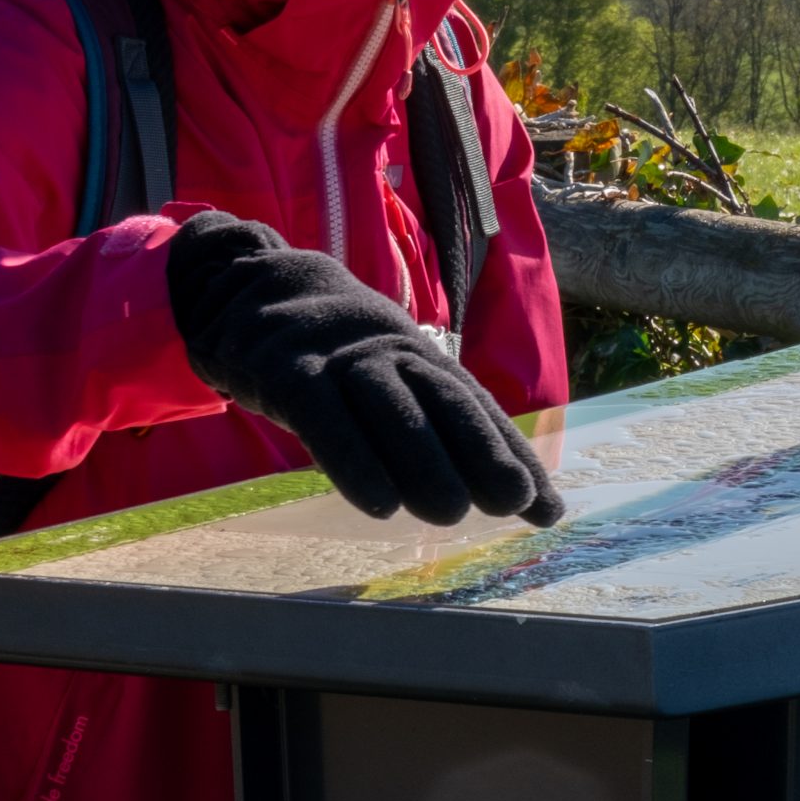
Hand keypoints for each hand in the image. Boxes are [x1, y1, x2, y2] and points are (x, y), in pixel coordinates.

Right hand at [166, 211, 562, 527]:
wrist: (251, 287)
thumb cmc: (335, 356)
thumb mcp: (389, 381)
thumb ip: (433, 431)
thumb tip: (501, 493)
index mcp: (421, 356)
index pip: (475, 406)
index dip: (512, 455)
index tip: (547, 509)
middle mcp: (390, 351)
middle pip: (443, 398)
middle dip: (482, 449)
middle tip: (513, 502)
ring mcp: (339, 357)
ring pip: (389, 404)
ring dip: (423, 458)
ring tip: (449, 514)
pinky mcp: (287, 369)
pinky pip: (323, 415)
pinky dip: (354, 458)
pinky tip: (380, 505)